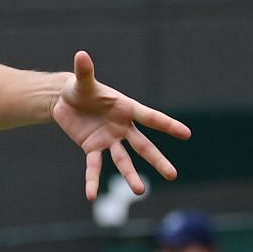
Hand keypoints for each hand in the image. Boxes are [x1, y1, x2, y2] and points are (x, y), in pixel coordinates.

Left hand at [52, 50, 190, 200]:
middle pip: (144, 146)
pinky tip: (91, 196)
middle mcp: (123, 127)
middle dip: (157, 160)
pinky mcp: (93, 148)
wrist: (65, 100)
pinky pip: (94, 166)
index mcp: (127, 108)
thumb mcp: (82, 80)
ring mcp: (109, 139)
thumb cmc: (81, 87)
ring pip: (124, 160)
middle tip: (173, 175)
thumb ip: (85, 71)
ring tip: (139, 191)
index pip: (151, 118)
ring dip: (130, 175)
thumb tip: (81, 55)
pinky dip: (92, 180)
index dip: (168, 125)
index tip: (186, 134)